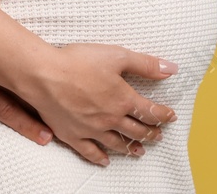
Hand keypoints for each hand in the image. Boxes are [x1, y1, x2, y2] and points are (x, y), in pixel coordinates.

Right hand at [18, 42, 178, 166]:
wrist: (45, 75)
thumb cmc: (79, 62)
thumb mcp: (118, 56)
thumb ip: (145, 64)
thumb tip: (171, 69)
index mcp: (123, 99)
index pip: (150, 111)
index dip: (163, 115)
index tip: (170, 117)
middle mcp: (110, 119)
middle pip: (136, 130)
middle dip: (150, 133)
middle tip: (158, 136)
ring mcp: (92, 130)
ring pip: (116, 143)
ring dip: (130, 148)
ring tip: (139, 151)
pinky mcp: (73, 135)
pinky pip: (89, 152)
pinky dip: (99, 158)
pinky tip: (105, 161)